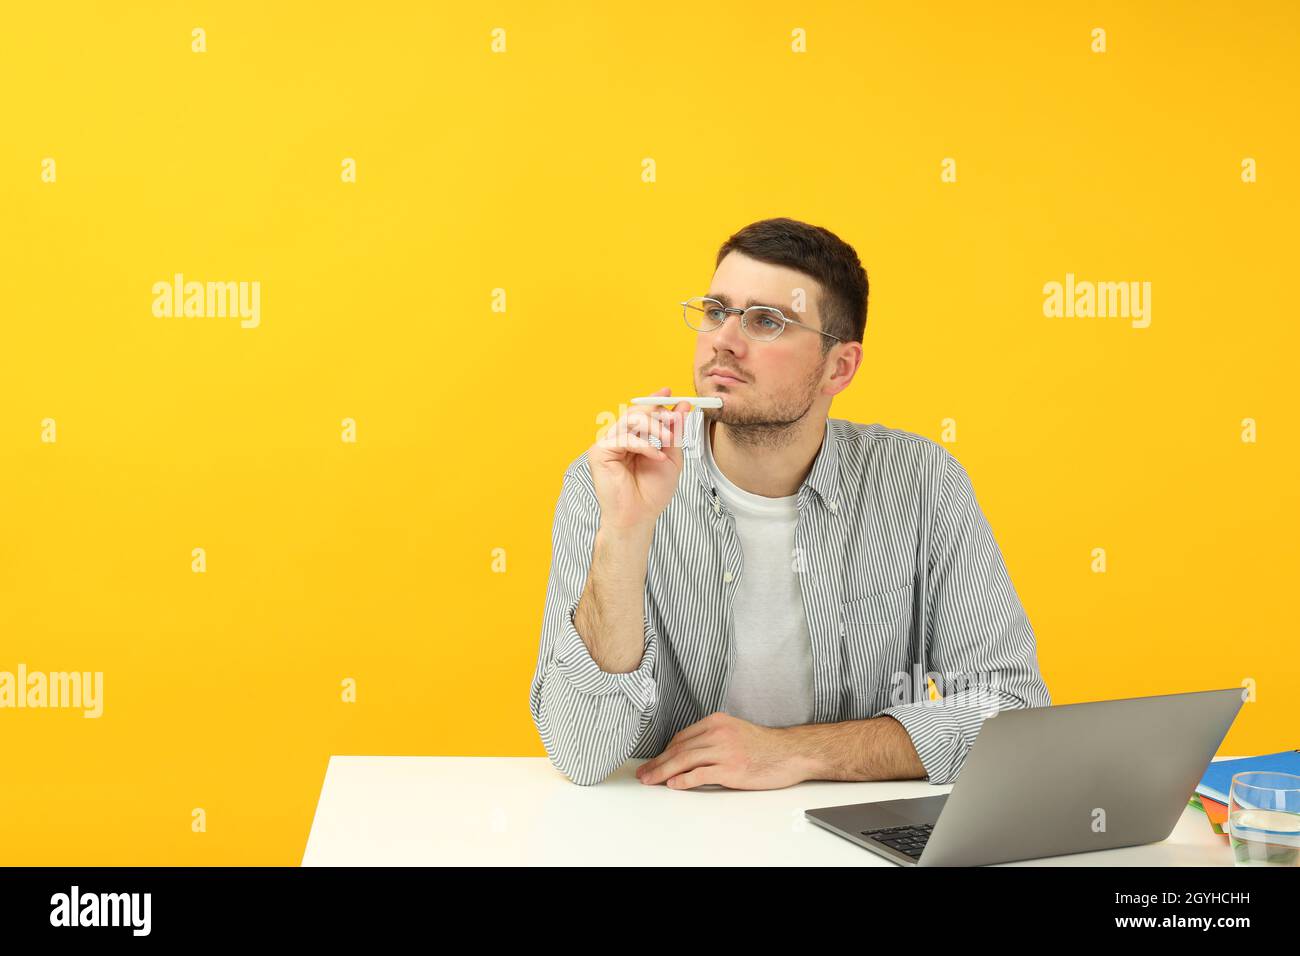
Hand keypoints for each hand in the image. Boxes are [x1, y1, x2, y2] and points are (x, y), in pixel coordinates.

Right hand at [588, 386, 692, 530]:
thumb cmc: (652, 492)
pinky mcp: (599, 452)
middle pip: (635, 412)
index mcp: (633, 439)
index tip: (670, 392)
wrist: (639, 517)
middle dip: (658, 413)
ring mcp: (607, 444)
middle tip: (674, 419)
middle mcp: (618, 438)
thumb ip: (675, 432)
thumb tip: (682, 406)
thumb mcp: (671, 457)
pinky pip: (623, 438)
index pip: (642, 413)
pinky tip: (656, 456)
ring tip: (669, 440)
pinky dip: (643, 445)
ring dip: (653, 426)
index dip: (654, 400)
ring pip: (629, 420)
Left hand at [634, 712, 809, 789]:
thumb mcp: (735, 732)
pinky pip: (701, 774)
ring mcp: (725, 751)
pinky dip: (684, 779)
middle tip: (644, 774)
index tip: (654, 761)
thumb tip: (687, 754)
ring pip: (685, 760)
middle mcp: (718, 733)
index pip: (681, 737)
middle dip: (657, 762)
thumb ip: (712, 739)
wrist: (790, 753)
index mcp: (716, 722)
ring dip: (663, 771)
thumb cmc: (764, 746)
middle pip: (679, 749)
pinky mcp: (731, 769)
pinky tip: (673, 784)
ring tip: (651, 780)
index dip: (664, 751)